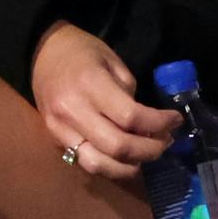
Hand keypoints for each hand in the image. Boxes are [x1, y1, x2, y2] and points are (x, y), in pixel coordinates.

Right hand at [33, 22, 180, 181]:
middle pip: (117, 147)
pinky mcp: (55, 139)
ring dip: (129, 167)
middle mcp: (73, 110)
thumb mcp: (112, 61)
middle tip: (166, 143)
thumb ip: (129, 94)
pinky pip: (85, 162)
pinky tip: (125, 159)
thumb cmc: (82, 51)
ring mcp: (60, 129)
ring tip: (146, 156)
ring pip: (98, 164)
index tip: (176, 121)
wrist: (41, 52)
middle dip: (149, 150)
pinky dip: (110, 166)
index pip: (131, 117)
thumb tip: (146, 124)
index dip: (159, 124)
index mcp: (91, 84)